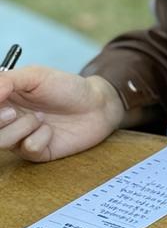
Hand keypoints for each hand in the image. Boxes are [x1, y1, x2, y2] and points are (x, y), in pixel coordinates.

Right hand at [0, 66, 123, 161]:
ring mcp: (21, 137)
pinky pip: (28, 149)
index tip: (0, 101)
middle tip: (15, 113)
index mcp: (3, 99)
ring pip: (2, 142)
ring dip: (21, 128)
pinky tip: (51, 130)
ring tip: (40, 118)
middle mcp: (7, 119)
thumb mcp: (35, 75)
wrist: (96, 105)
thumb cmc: (66, 87)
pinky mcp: (38, 152)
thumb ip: (7, 80)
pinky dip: (40, 138)